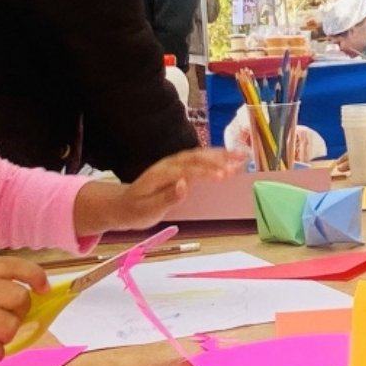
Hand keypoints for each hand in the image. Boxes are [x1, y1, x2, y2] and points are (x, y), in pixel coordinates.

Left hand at [116, 148, 241, 227]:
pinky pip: (199, 158)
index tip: (223, 175)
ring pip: (199, 155)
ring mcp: (174, 163)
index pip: (187, 169)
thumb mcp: (148, 210)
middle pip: (196, 157)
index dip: (206, 171)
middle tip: (239, 163)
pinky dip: (216, 157)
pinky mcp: (179, 166)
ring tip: (242, 156)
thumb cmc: (136, 210)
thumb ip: (167, 198)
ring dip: (221, 154)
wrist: (123, 204)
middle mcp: (169, 164)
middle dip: (219, 159)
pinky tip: (231, 159)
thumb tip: (184, 184)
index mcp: (160, 174)